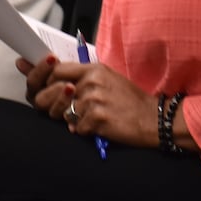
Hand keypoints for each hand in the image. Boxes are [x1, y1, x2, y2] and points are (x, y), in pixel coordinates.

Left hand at [17, 55, 159, 146]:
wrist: (152, 118)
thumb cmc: (130, 101)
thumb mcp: (107, 79)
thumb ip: (83, 78)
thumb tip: (57, 82)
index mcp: (93, 69)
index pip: (56, 71)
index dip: (48, 82)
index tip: (49, 90)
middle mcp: (92, 81)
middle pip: (53, 93)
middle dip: (53, 105)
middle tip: (63, 112)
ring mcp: (94, 99)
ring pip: (64, 113)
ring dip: (73, 120)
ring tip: (89, 119)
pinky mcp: (97, 117)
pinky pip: (76, 128)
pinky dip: (84, 131)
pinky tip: (98, 128)